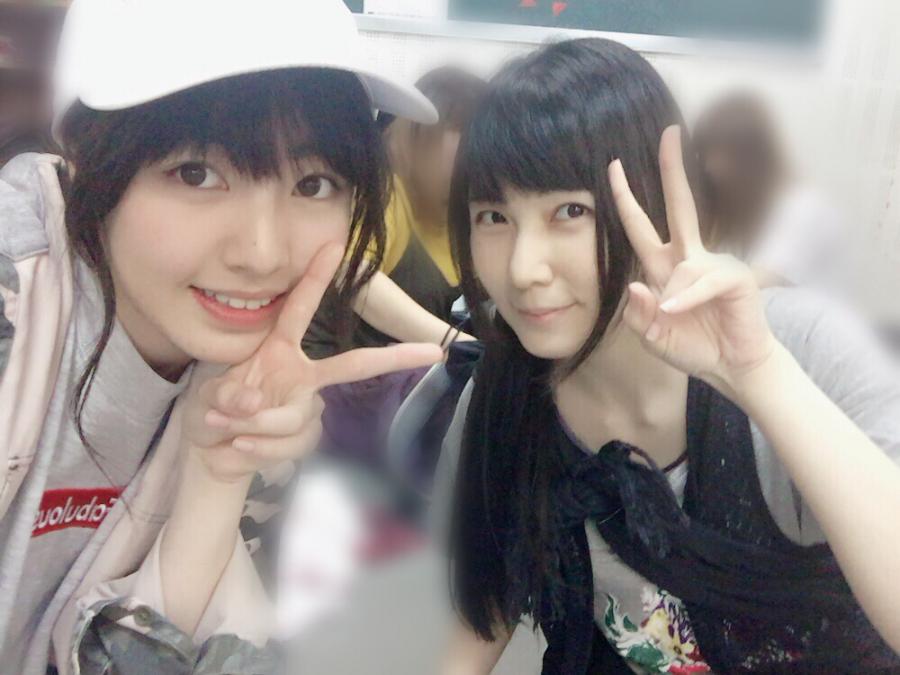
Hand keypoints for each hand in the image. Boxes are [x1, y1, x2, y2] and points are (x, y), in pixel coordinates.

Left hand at [182, 244, 443, 482]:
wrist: (214, 453)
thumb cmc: (215, 410)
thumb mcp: (210, 396)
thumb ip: (228, 395)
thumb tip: (252, 402)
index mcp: (279, 350)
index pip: (300, 309)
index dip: (316, 278)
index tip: (334, 246)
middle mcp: (303, 375)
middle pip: (353, 365)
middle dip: (394, 358)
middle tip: (432, 352)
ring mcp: (308, 407)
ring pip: (295, 416)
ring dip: (253, 425)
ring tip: (225, 426)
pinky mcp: (305, 437)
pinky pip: (290, 443)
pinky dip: (258, 448)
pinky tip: (239, 445)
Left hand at [609, 126, 777, 396]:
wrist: (731, 368)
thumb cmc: (693, 347)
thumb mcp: (652, 337)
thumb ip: (638, 315)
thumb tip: (635, 285)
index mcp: (664, 268)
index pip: (641, 227)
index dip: (627, 199)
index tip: (615, 168)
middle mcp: (688, 258)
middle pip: (679, 205)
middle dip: (673, 169)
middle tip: (669, 132)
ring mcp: (714, 264)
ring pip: (681, 266)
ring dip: (673, 299)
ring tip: (675, 320)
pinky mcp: (735, 276)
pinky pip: (702, 281)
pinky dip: (687, 298)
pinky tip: (678, 311)